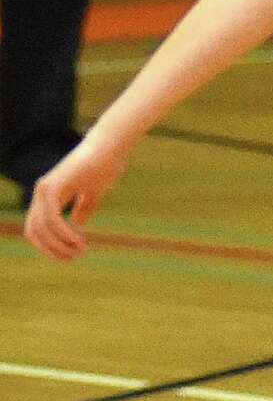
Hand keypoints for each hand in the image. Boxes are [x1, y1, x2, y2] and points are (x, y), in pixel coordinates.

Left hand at [23, 135, 128, 260]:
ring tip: (81, 250)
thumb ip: (84, 206)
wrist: (112, 144)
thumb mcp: (94, 191)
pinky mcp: (53, 186)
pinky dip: (64, 234)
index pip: (37, 229)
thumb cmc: (107, 163)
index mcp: (50, 194)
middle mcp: (42, 192)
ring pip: (41, 229)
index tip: (73, 253)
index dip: (50, 246)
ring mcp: (45, 189)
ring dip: (59, 246)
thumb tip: (77, 224)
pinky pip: (52, 219)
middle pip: (33, 233)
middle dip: (53, 250)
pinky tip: (79, 239)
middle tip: (76, 256)